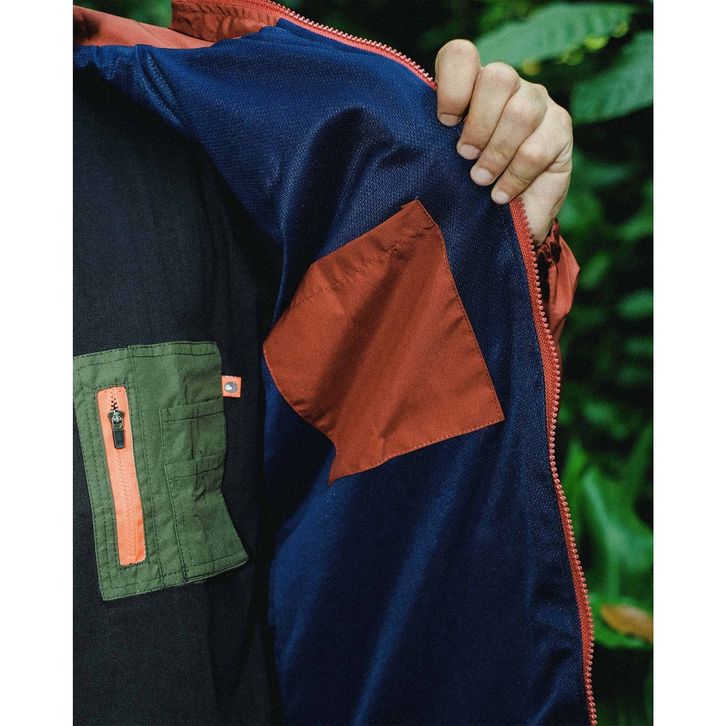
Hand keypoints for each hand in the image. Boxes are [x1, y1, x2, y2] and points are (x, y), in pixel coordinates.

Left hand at [435, 40, 572, 243]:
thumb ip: (432, 145)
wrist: (506, 221)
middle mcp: (508, 86)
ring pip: (521, 112)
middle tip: (464, 155)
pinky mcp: (560, 129)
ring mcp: (538, 103)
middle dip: (478, 124)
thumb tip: (413, 142)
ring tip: (480, 180)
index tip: (444, 122)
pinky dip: (514, 176)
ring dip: (496, 153)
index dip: (451, 86)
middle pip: (498, 78)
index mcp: (471, 85)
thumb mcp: (442, 165)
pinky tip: (501, 194)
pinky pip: (537, 149)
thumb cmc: (468, 189)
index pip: (461, 55)